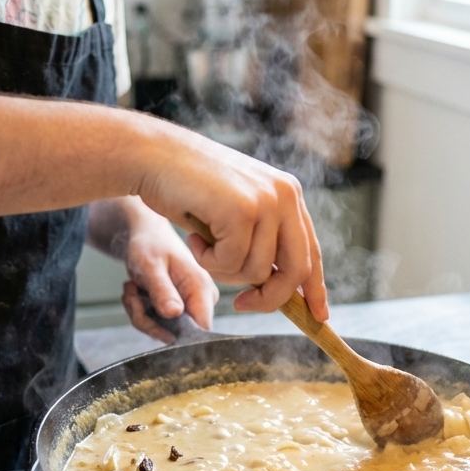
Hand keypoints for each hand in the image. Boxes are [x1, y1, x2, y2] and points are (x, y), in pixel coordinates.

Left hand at [121, 217, 218, 343]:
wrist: (145, 235)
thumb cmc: (149, 244)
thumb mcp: (150, 265)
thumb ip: (162, 290)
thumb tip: (174, 314)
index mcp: (201, 287)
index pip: (201, 329)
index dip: (175, 334)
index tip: (149, 314)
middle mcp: (203, 299)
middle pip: (178, 334)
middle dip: (147, 319)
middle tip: (133, 294)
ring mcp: (193, 305)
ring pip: (164, 331)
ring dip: (140, 313)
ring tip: (133, 289)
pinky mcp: (182, 310)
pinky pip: (159, 325)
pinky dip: (142, 312)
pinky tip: (138, 292)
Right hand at [134, 122, 326, 320]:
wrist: (152, 155)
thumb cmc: (187, 186)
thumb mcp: (236, 213)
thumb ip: (261, 241)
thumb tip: (280, 288)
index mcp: (288, 193)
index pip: (311, 250)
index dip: (314, 287)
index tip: (317, 315)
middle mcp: (285, 194)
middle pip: (296, 268)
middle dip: (269, 298)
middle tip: (241, 305)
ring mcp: (265, 200)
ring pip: (258, 271)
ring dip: (224, 271)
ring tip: (203, 244)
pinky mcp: (242, 209)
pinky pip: (231, 262)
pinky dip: (207, 261)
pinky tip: (194, 237)